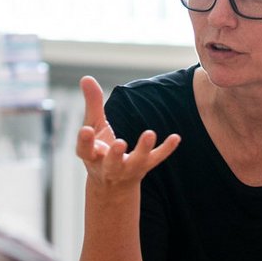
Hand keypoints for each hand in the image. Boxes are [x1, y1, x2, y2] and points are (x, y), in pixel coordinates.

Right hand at [76, 76, 179, 191]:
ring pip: (136, 161)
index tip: (85, 130)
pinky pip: (157, 159)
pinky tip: (176, 138)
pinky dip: (166, 149)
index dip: (85, 141)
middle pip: (112, 162)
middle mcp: (109, 166)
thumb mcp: (93, 126)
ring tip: (150, 134)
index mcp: (91, 155)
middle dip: (115, 154)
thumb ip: (92, 104)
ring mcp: (128, 168)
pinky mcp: (145, 166)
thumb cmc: (100, 149)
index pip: (85, 150)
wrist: (113, 183)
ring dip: (143, 149)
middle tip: (120, 143)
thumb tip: (86, 77)